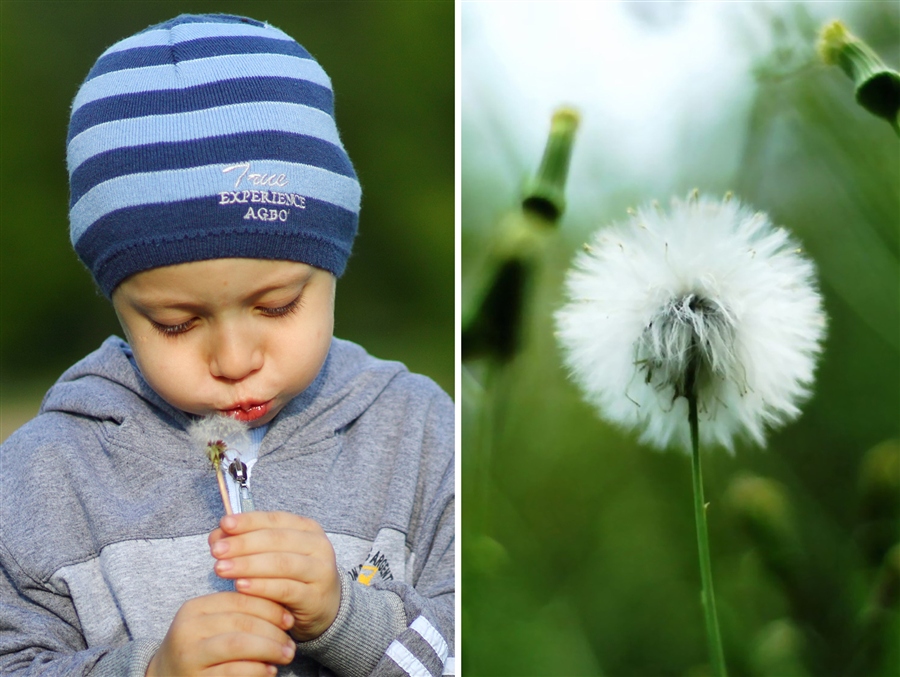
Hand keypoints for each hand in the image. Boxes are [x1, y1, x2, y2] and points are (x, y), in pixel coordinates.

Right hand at [145, 591, 295, 676]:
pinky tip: (270, 671)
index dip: (269, 608)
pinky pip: (234, 671)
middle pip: (242, 622)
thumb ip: (239, 613)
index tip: (289, 619)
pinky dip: (257, 670)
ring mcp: (189, 656)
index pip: (240, 600)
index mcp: (194, 608)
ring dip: (269, 649)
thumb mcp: (213, 625)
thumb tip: (284, 609)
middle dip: (273, 631)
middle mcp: (187, 629)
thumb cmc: (200, 648)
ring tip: (286, 655)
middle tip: (291, 642)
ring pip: (239, 644)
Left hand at [209, 511, 340, 641]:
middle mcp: (318, 545)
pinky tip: (240, 586)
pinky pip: (285, 590)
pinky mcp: (315, 596)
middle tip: (216, 551)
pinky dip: (261, 587)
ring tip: (221, 568)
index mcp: (307, 528)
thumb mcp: (274, 555)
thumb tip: (217, 536)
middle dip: (243, 544)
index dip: (248, 521)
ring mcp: (320, 571)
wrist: (324, 607)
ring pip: (281, 564)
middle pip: (276, 540)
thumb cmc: (292, 576)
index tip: (224, 524)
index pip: (275, 519)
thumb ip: (248, 542)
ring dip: (248, 565)